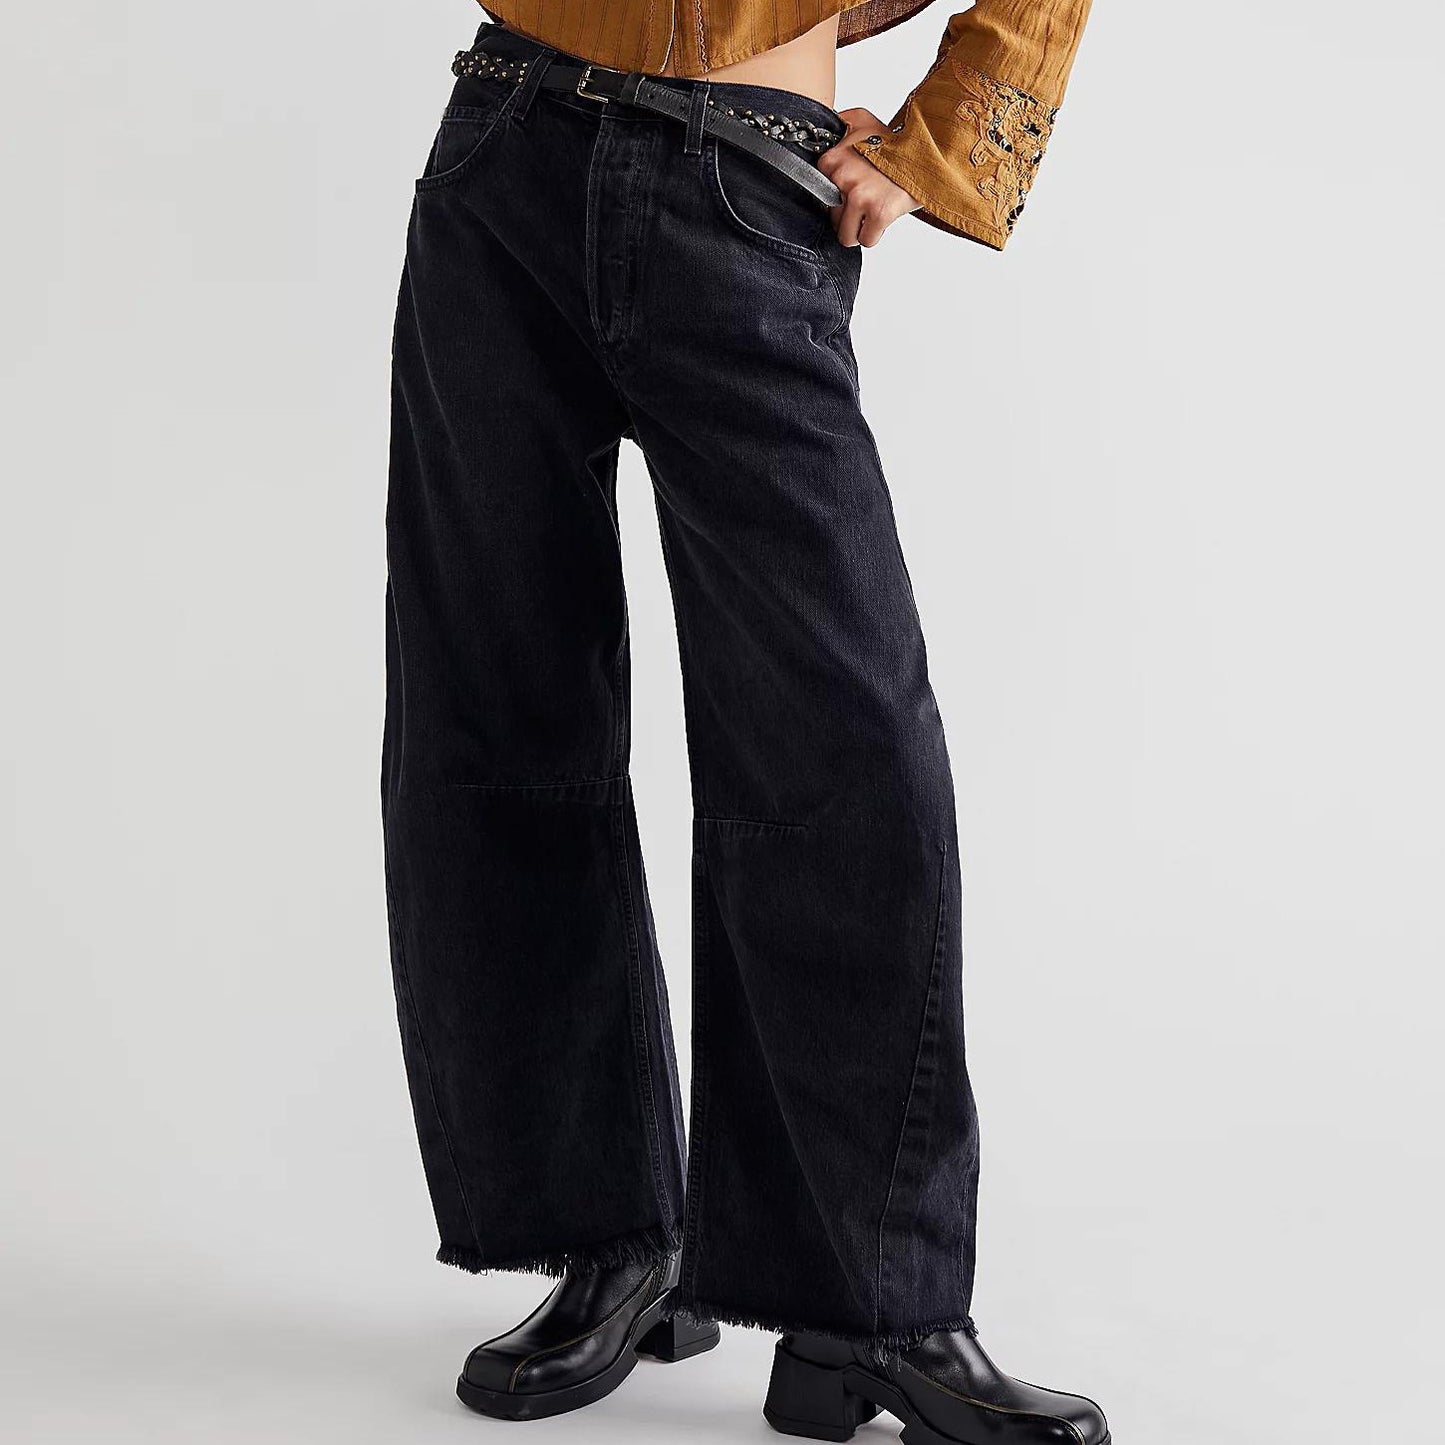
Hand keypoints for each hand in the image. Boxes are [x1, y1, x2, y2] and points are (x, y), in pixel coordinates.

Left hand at [817, 108, 921, 246]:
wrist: (926, 150)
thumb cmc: (894, 141)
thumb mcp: (861, 119)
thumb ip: (838, 125)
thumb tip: (822, 131)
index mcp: (833, 159)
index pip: (819, 194)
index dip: (837, 196)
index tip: (851, 190)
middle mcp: (843, 178)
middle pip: (833, 217)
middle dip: (848, 215)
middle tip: (866, 201)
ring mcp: (860, 197)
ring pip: (846, 235)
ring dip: (858, 230)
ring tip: (870, 214)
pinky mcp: (879, 213)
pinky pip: (867, 240)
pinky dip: (874, 235)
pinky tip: (881, 219)